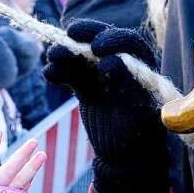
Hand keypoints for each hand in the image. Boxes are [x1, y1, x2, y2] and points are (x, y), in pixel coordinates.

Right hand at [43, 20, 167, 192]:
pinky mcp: (86, 87)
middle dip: (87, 34)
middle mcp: (123, 67)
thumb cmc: (140, 138)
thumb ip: (126, 87)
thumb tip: (109, 61)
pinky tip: (50, 74)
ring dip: (66, 52)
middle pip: (103, 41)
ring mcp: (102, 76)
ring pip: (82, 56)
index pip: (130, 44)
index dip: (114, 40)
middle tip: (71, 33)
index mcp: (143, 69)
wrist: (125, 159)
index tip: (98, 49)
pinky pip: (70, 74)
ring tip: (52, 55)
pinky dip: (59, 72)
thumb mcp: (138, 113)